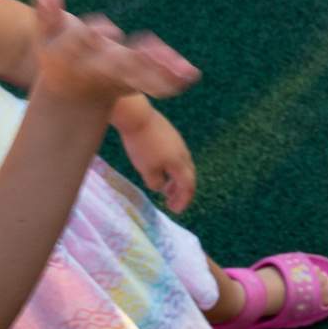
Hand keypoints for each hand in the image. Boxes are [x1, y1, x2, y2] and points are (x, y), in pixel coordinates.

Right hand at [28, 0, 198, 111]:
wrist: (74, 93)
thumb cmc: (59, 55)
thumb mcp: (47, 35)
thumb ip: (46, 13)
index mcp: (75, 57)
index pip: (81, 47)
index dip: (89, 38)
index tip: (102, 30)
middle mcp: (100, 70)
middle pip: (118, 66)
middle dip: (136, 60)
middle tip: (154, 52)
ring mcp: (120, 79)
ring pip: (142, 78)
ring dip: (161, 72)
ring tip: (182, 68)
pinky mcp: (138, 83)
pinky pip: (158, 85)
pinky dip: (173, 81)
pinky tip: (191, 73)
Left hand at [113, 98, 196, 212]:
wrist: (138, 118)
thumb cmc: (142, 146)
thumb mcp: (146, 169)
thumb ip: (155, 182)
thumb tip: (160, 186)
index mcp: (180, 164)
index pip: (188, 187)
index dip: (183, 201)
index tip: (175, 210)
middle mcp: (184, 154)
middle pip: (187, 177)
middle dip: (180, 192)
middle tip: (171, 203)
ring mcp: (178, 144)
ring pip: (181, 167)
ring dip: (175, 181)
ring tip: (165, 189)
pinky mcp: (171, 137)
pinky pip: (176, 158)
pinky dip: (171, 169)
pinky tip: (159, 168)